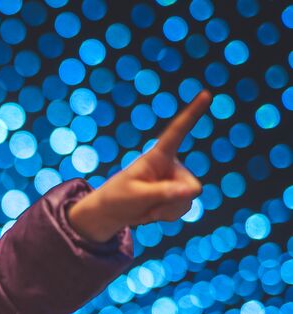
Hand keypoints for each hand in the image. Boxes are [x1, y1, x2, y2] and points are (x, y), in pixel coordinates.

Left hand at [68, 90, 212, 241]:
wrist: (112, 213)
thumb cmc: (118, 198)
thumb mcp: (136, 196)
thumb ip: (163, 193)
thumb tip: (191, 191)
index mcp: (158, 156)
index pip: (177, 132)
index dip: (192, 114)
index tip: (205, 94)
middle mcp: (171, 165)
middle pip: (191, 186)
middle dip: (172, 201)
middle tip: (149, 206)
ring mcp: (175, 180)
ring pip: (187, 200)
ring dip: (167, 210)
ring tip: (147, 208)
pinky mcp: (176, 194)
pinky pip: (183, 208)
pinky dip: (167, 215)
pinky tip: (152, 212)